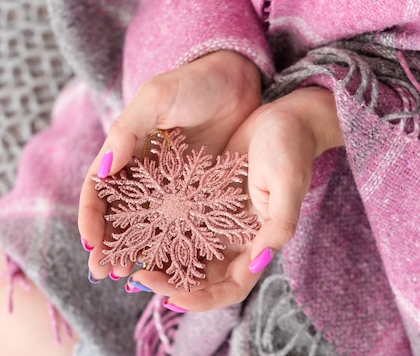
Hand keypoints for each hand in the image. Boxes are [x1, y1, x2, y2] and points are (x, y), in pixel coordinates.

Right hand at [78, 50, 260, 280]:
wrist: (240, 78)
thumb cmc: (195, 82)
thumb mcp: (157, 98)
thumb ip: (127, 130)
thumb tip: (103, 171)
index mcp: (126, 147)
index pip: (100, 188)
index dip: (92, 217)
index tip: (92, 244)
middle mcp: (145, 169)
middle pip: (121, 213)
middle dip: (111, 243)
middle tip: (107, 274)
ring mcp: (173, 181)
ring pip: (149, 221)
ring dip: (140, 247)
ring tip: (134, 277)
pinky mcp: (200, 187)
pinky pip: (183, 218)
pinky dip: (173, 239)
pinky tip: (173, 260)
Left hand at [130, 86, 343, 311]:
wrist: (286, 119)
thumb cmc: (292, 149)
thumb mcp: (289, 184)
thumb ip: (279, 225)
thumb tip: (260, 262)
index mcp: (257, 242)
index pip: (230, 287)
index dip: (203, 299)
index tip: (172, 297)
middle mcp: (235, 238)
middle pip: (201, 278)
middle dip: (170, 284)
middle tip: (136, 278)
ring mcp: (217, 220)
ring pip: (185, 253)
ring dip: (159, 262)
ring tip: (127, 260)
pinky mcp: (203, 199)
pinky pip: (178, 222)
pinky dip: (159, 229)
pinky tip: (134, 225)